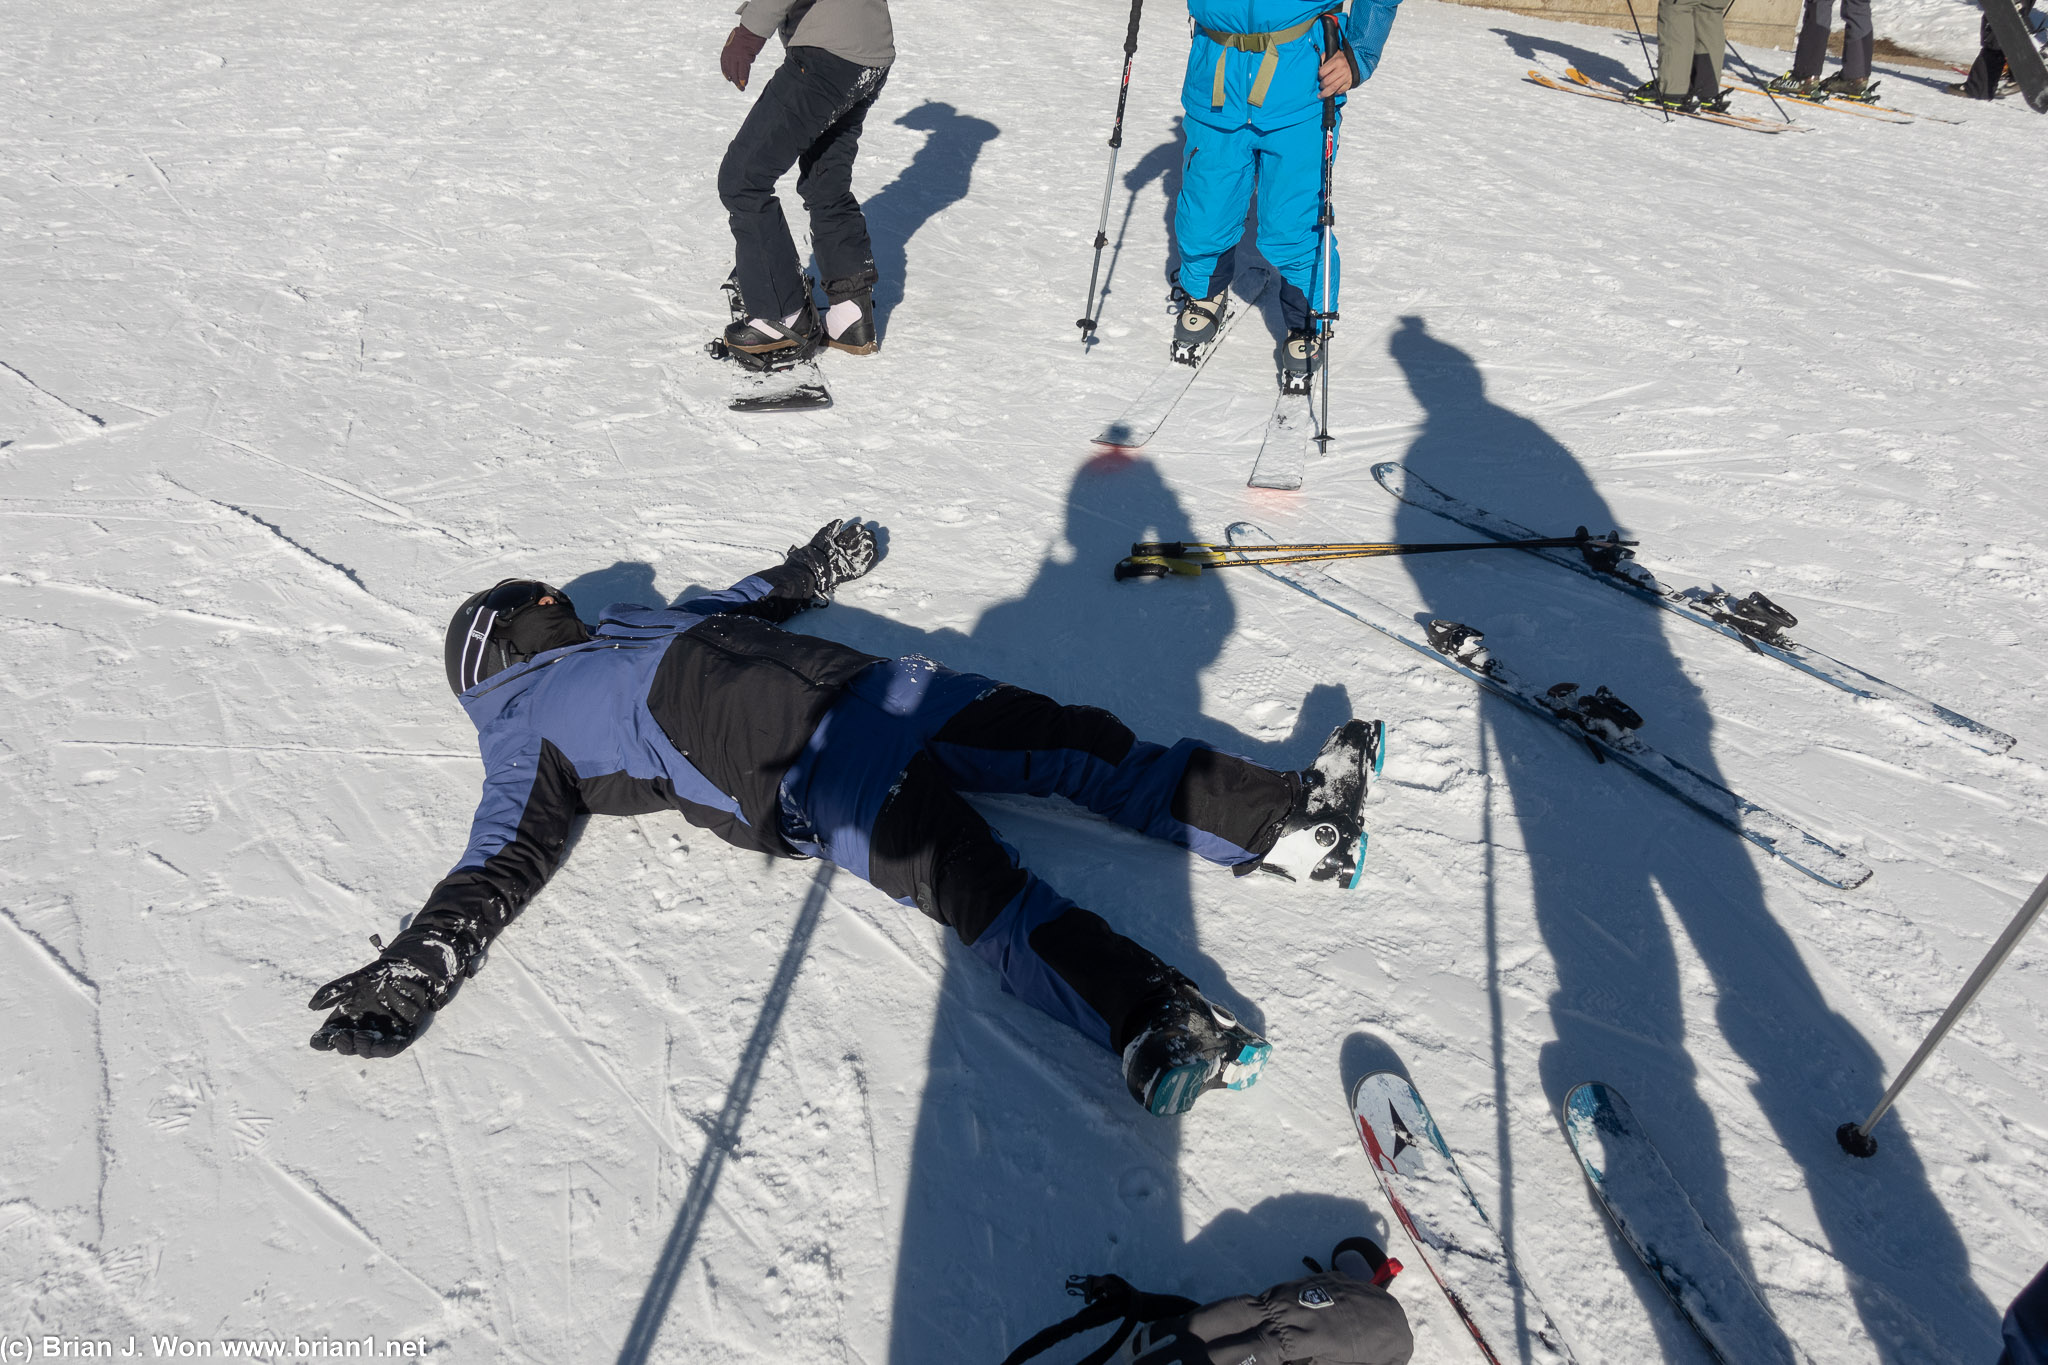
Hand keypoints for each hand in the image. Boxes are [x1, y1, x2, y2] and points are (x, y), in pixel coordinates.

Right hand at [308, 957, 445, 1057]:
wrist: (409, 969)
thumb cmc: (380, 975)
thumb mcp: (356, 981)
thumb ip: (336, 991)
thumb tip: (312, 1006)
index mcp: (346, 1018)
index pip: (329, 1036)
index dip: (322, 1041)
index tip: (320, 1040)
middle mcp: (361, 1028)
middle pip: (348, 1046)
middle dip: (343, 1044)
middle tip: (342, 1036)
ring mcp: (381, 1033)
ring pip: (369, 1050)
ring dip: (363, 1047)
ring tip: (360, 1037)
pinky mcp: (402, 1033)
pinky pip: (394, 1046)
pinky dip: (388, 1048)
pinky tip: (384, 1045)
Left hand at [722, 24, 766, 89]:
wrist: (751, 29)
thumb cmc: (747, 32)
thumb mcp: (737, 39)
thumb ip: (736, 47)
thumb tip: (742, 54)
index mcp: (727, 49)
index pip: (724, 63)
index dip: (726, 72)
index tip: (728, 78)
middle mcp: (729, 54)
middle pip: (730, 70)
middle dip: (733, 79)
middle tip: (737, 86)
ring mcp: (736, 57)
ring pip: (736, 72)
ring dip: (738, 82)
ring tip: (741, 88)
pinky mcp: (744, 59)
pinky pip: (743, 71)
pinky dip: (744, 78)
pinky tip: (744, 84)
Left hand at [787, 518, 878, 601]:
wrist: (812, 569)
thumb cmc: (815, 552)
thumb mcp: (822, 536)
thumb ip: (831, 528)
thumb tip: (840, 521)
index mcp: (839, 542)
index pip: (852, 534)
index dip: (857, 530)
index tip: (860, 527)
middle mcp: (846, 551)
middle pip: (860, 542)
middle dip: (866, 537)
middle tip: (868, 534)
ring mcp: (850, 561)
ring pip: (864, 552)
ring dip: (869, 546)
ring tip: (871, 541)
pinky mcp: (853, 572)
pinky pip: (865, 566)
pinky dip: (871, 559)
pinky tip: (873, 552)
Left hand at [1318, 49, 1355, 97]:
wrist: (1355, 62)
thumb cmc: (1340, 59)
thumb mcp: (1332, 54)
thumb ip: (1323, 59)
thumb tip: (1316, 68)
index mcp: (1337, 61)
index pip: (1323, 72)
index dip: (1319, 76)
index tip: (1319, 77)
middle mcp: (1342, 70)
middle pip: (1327, 81)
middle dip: (1321, 85)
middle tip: (1320, 86)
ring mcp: (1346, 78)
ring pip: (1333, 88)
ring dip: (1325, 93)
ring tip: (1320, 95)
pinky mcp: (1349, 84)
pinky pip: (1339, 91)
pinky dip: (1333, 93)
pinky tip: (1330, 92)